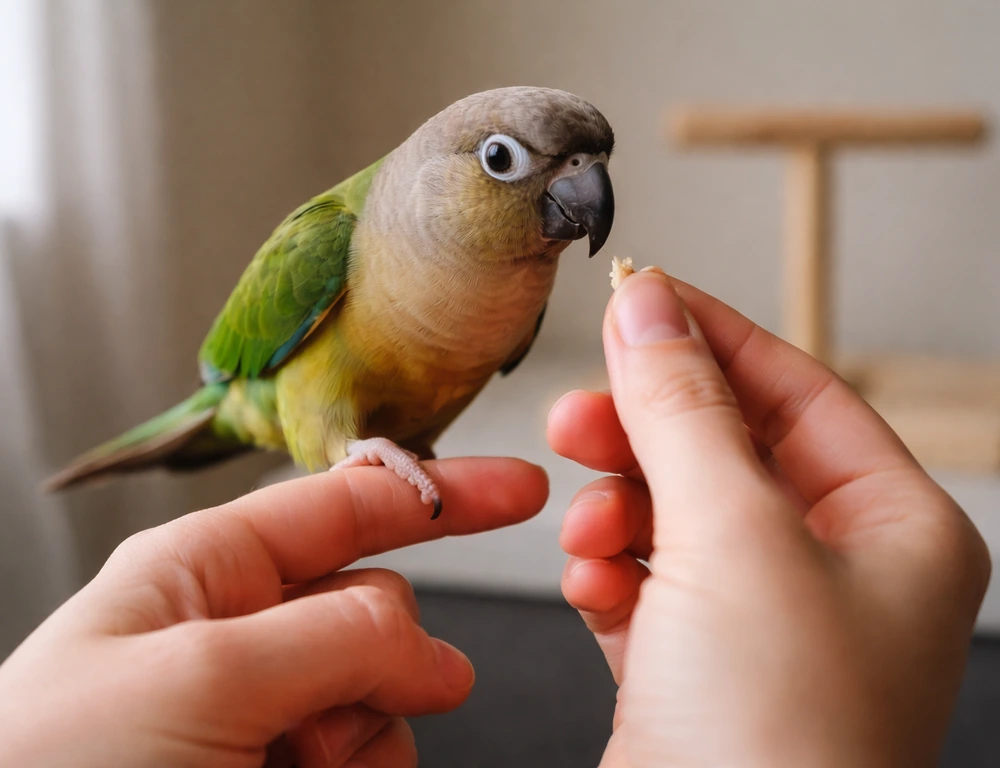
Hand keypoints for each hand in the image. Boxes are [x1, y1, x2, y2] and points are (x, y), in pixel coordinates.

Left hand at [0, 459, 547, 767]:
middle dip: (385, 659)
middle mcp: (240, 634)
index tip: (522, 490)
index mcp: (206, 570)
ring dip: (362, 737)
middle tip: (334, 719)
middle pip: (376, 609)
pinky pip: (364, 762)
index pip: (348, 504)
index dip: (440, 492)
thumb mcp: (196, 678)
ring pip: (380, 697)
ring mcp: (261, 713)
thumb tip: (427, 643)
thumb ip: (330, 635)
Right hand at [548, 270, 990, 766]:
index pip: (795, 390)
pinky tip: (595, 584)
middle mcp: (835, 573)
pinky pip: (643, 578)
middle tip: (579, 413)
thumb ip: (683, 409)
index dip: (711, 338)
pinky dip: (610, 570)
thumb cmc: (778, 742)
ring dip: (619, 507)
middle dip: (646, 431)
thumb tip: (648, 307)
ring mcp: (763, 623)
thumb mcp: (732, 537)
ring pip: (672, 512)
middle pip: (724, 449)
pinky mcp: (695, 666)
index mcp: (891, 530)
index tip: (637, 299)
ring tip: (589, 527)